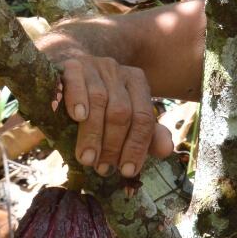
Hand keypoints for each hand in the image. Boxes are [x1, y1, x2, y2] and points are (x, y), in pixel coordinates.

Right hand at [47, 52, 173, 176]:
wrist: (69, 71)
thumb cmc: (99, 102)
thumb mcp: (126, 117)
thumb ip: (147, 134)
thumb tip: (167, 150)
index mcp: (137, 83)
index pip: (143, 117)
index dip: (136, 146)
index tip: (127, 171)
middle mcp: (118, 72)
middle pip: (121, 112)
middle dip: (113, 145)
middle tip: (103, 169)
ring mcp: (94, 66)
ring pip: (99, 100)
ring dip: (93, 134)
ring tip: (87, 159)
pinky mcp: (71, 65)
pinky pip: (76, 82)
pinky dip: (78, 100)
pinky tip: (77, 117)